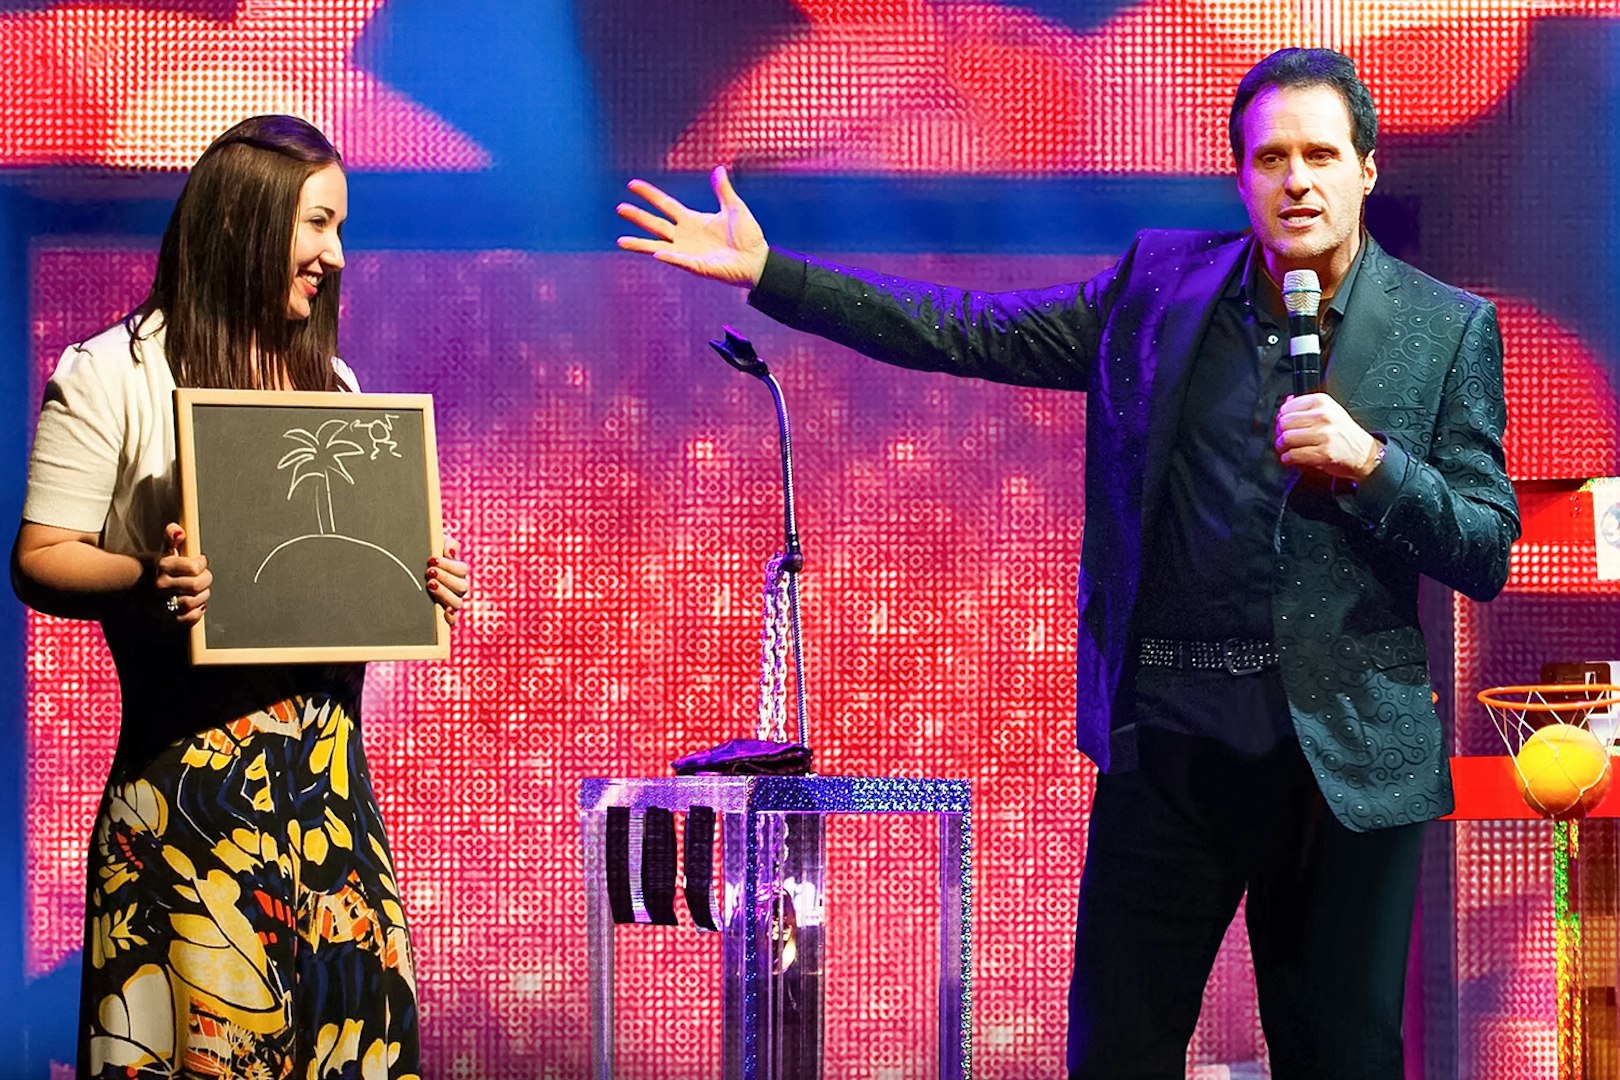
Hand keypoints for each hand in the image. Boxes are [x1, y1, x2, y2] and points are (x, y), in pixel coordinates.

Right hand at [156, 523, 209, 625]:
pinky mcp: (167, 617)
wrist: (135, 588)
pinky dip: (197, 611)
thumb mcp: (164, 550)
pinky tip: (196, 604)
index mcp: (163, 566)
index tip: (200, 561)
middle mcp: (162, 585)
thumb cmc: (156, 568)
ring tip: (199, 589)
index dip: (201, 563)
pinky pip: (190, 618)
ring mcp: (164, 602)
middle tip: (202, 576)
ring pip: (195, 601)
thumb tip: (178, 531)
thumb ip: (173, 537)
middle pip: (197, 585)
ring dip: (203, 595)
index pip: (194, 567)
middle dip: (205, 579)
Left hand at [427, 536, 469, 626]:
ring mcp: (450, 602)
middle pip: (462, 586)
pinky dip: (451, 617)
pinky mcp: (442, 614)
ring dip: (445, 593)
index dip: (449, 565)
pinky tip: (446, 611)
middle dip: (445, 578)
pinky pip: (453, 620)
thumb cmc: (425, 556)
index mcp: (458, 573)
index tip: (432, 560)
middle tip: (429, 572)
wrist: (411, 568)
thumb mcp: (436, 545)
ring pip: (458, 602)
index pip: (462, 570)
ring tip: (430, 584)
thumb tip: (450, 553)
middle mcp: (457, 589)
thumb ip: (446, 544)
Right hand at [616, 166, 768, 287]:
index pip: (665, 205)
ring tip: (621, 241)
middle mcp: (684, 236)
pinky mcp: (696, 265)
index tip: (632, 185)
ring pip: (657, 245)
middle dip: (638, 216)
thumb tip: (719, 169)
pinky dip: (668, 256)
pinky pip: (678, 259)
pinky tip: (656, 252)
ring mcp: (687, 252)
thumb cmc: (747, 235)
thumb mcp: (734, 207)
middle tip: (620, 208)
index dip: (649, 195)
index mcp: (691, 220)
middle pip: (655, 224)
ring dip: (640, 243)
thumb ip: (723, 190)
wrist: (756, 259)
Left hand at [1274, 393, 1382, 480]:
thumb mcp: (1328, 411)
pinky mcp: (1323, 453)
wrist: (1364, 453)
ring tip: (1287, 449)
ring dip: (1282, 447)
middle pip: (1284, 423)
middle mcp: (1323, 416)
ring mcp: (1323, 435)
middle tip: (1284, 440)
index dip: (1281, 419)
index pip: (1286, 408)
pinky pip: (1292, 455)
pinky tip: (1292, 458)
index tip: (1285, 426)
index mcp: (1322, 402)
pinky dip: (1287, 459)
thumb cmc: (1343, 433)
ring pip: (1286, 439)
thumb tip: (1285, 402)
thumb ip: (1306, 406)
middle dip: (1280, 434)